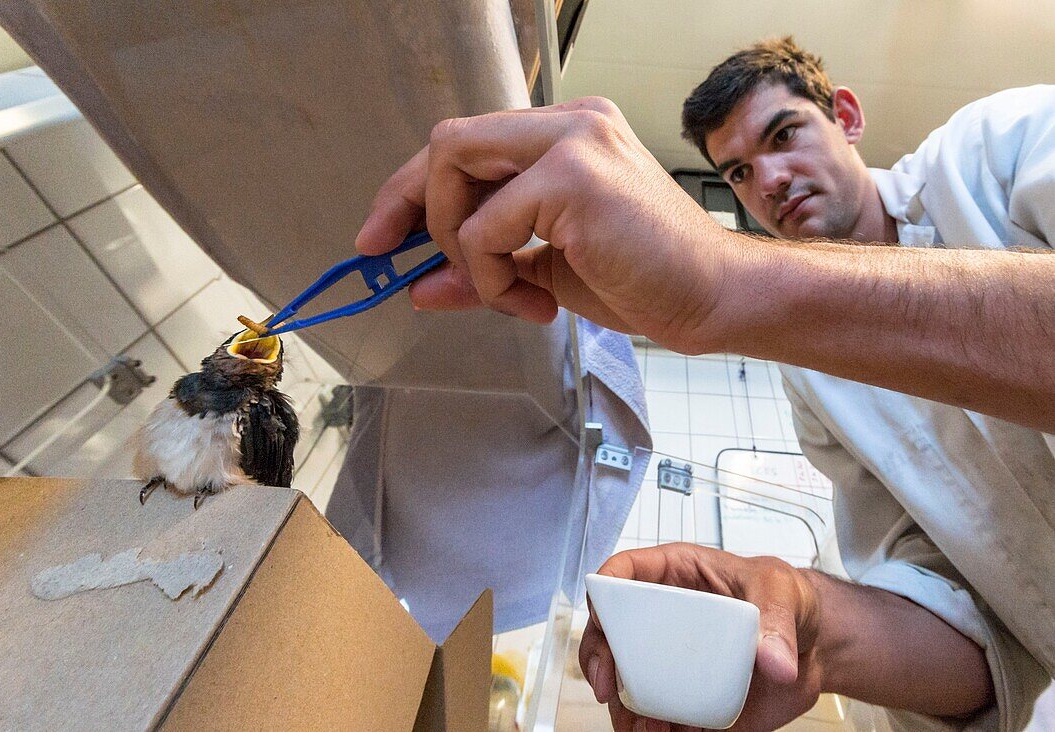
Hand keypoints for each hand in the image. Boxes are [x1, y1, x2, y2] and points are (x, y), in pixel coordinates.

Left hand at [356, 97, 747, 352]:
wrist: (713, 299)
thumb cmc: (643, 281)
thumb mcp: (544, 273)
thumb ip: (482, 269)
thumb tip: (419, 286)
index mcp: (566, 134)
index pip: (465, 146)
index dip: (410, 190)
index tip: (381, 238)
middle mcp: (569, 123)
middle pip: (447, 141)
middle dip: (408, 205)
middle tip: (410, 266)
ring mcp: (574, 141)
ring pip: (453, 169)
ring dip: (457, 246)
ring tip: (506, 289)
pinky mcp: (574, 177)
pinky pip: (483, 229)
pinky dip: (490, 277)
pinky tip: (533, 302)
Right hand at [578, 544, 822, 731]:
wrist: (814, 648)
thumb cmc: (789, 601)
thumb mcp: (783, 593)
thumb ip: (777, 624)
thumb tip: (775, 662)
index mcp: (675, 575)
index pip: (624, 573)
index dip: (604, 590)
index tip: (601, 616)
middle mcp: (661, 617)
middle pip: (608, 631)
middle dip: (598, 657)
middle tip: (607, 685)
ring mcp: (669, 659)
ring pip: (624, 679)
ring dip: (622, 706)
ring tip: (639, 727)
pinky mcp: (685, 695)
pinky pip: (657, 714)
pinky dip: (650, 729)